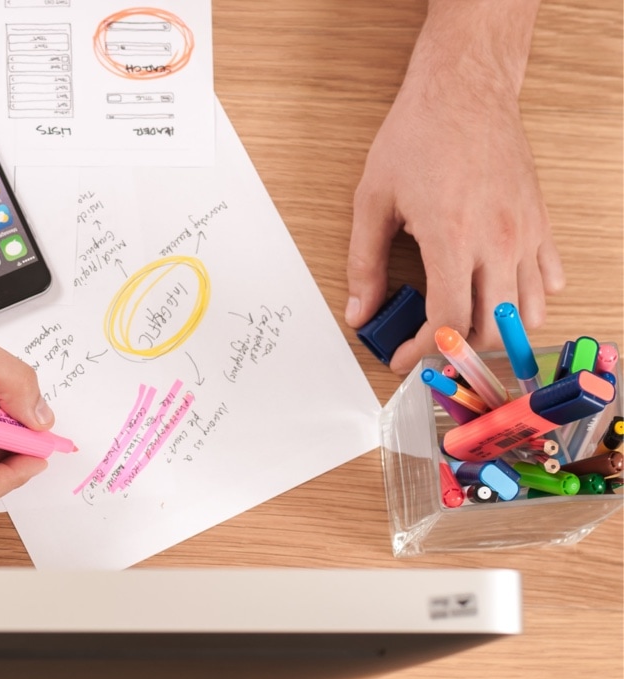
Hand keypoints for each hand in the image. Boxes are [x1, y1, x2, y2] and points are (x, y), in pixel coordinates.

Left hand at [345, 46, 564, 373]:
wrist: (464, 91)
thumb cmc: (418, 136)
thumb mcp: (373, 200)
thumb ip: (364, 264)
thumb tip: (360, 312)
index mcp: (453, 238)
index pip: (448, 322)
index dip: (423, 351)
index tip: (403, 357)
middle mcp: (498, 241)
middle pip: (492, 329)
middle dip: (457, 350)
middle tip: (429, 347)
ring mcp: (526, 233)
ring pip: (528, 312)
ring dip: (496, 331)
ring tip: (462, 326)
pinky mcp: (541, 222)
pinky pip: (549, 279)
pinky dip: (527, 299)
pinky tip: (497, 294)